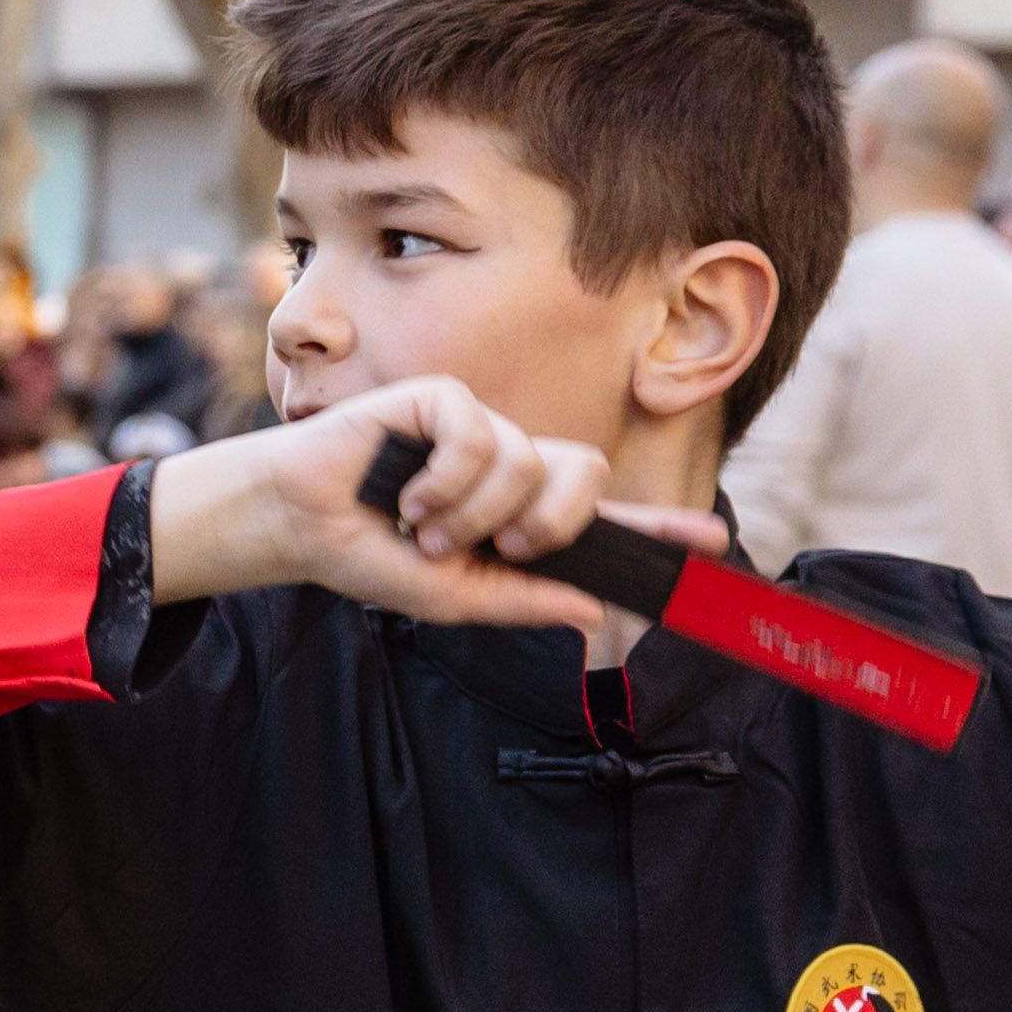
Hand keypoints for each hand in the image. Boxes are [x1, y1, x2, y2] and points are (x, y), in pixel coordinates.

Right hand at [145, 378, 713, 635]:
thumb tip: (591, 610)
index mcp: (518, 514)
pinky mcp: (444, 400)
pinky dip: (445, 479)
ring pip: (528, 462)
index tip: (711, 541)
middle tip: (505, 546)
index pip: (601, 518)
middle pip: (584, 475)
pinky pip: (482, 437)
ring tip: (423, 525)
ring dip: (474, 511)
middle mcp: (509, 464)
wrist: (299, 521)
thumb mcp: (453, 595)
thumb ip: (522, 602)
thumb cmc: (368, 554)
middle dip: (554, 522)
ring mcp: (479, 427)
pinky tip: (406, 492)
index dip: (657, 527)